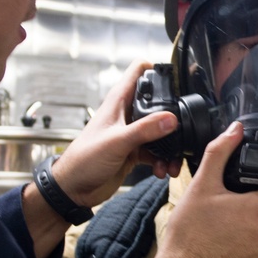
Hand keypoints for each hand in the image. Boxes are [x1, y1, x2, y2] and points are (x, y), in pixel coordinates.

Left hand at [49, 59, 183, 209]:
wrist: (74, 188)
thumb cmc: (83, 159)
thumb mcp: (117, 142)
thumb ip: (144, 130)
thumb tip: (170, 119)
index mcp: (118, 101)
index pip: (139, 71)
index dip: (157, 69)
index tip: (176, 80)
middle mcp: (126, 114)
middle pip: (156, 103)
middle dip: (172, 114)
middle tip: (183, 127)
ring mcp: (131, 132)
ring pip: (160, 131)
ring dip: (170, 145)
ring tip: (172, 160)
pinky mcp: (133, 151)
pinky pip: (156, 152)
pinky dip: (163, 160)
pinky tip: (162, 170)